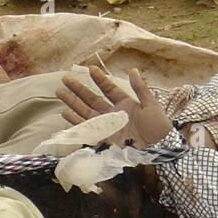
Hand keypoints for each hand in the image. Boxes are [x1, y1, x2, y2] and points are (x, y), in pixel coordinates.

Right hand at [57, 66, 172, 148]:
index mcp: (125, 103)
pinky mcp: (103, 139)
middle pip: (92, 99)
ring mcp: (106, 126)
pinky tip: (65, 114)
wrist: (158, 148)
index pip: (108, 89)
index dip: (99, 79)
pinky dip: (75, 122)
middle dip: (78, 89)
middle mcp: (112, 114)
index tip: (90, 69)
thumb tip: (132, 71)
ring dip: (72, 102)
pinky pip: (86, 129)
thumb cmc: (158, 126)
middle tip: (65, 79)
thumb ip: (140, 88)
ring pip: (85, 111)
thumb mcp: (151, 104)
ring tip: (59, 92)